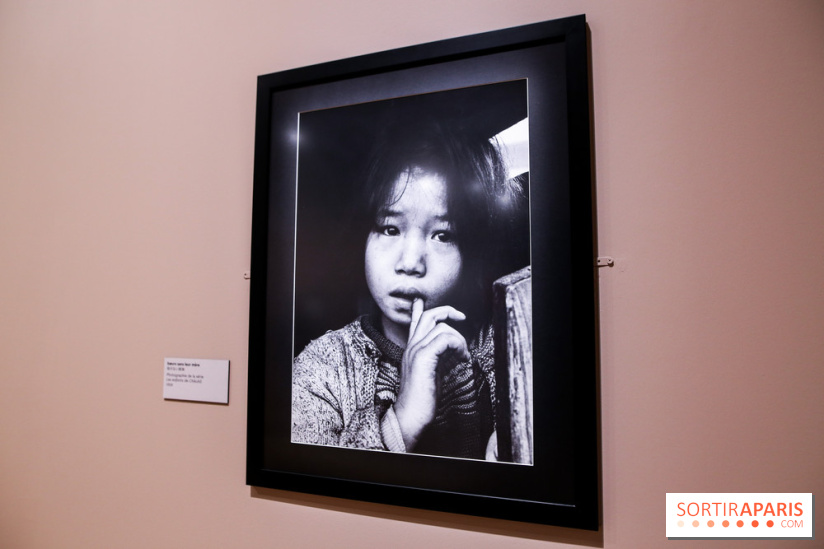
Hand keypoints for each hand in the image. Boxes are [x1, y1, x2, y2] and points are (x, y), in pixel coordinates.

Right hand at [394, 298, 469, 449]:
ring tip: (463, 356)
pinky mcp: (423, 358)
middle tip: (462, 317)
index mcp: (412, 348)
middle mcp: (412, 346)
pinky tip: (462, 359)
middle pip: (429, 316)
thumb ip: (439, 357)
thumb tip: (453, 348)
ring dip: (459, 339)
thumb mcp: (433, 372)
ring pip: (442, 327)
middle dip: (448, 311)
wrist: (410, 416)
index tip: (434, 305)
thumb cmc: (422, 399)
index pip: (416, 320)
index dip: (424, 308)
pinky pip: (445, 339)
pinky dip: (458, 345)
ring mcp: (416, 350)